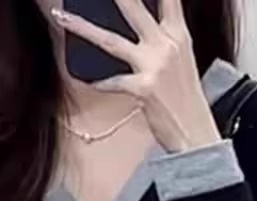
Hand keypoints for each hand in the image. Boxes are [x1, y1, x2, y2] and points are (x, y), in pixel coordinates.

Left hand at [52, 0, 221, 152]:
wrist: (195, 133)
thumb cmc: (185, 100)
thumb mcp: (179, 60)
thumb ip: (160, 39)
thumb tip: (133, 29)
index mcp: (178, 34)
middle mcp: (166, 44)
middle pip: (133, 6)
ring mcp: (154, 65)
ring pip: (111, 40)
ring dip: (82, 27)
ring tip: (61, 16)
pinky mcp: (144, 88)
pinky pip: (112, 81)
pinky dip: (100, 82)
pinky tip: (90, 81)